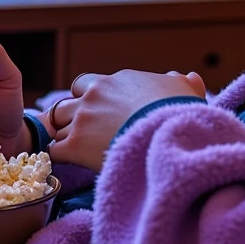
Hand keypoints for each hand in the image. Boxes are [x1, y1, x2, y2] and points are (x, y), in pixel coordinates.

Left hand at [49, 69, 205, 172]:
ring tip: (78, 153)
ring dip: (66, 137)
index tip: (99, 113)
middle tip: (84, 134)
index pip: (87, 85)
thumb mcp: (185, 92)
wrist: (168, 134)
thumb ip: (183, 84)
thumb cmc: (178, 112)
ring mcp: (82, 119)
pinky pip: (55, 150)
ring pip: (58, 126)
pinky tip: (71, 165)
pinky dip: (60, 157)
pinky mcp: (75, 144)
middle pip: (66, 104)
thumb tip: (190, 78)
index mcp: (115, 81)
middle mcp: (94, 95)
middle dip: (71, 117)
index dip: (89, 99)